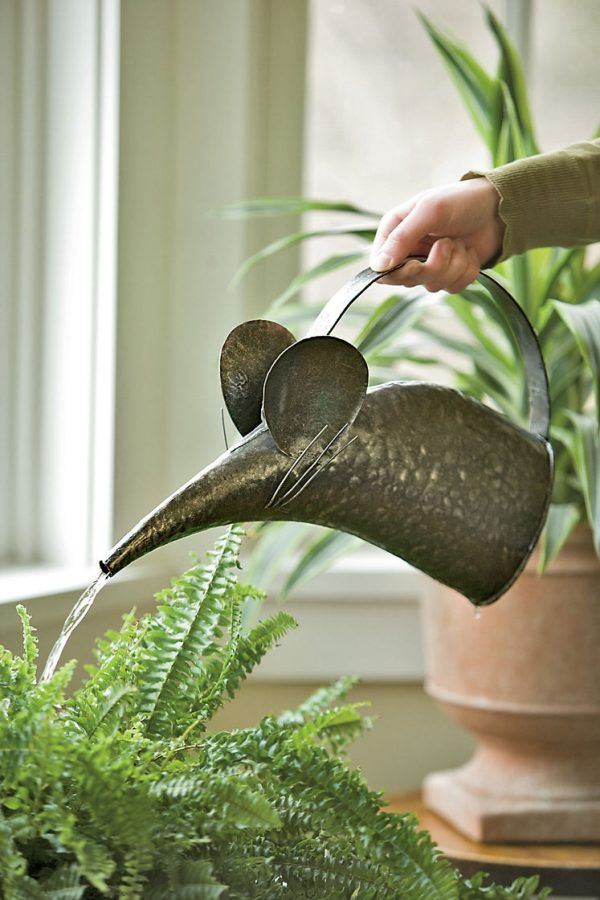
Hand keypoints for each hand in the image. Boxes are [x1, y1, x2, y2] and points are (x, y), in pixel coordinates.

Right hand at [369, 177, 504, 292]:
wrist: (498, 207)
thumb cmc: (460, 201)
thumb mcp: (428, 211)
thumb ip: (402, 238)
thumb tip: (378, 266)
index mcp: (395, 234)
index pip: (381, 268)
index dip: (397, 272)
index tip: (414, 264)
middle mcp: (409, 252)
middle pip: (407, 280)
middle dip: (433, 265)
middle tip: (446, 243)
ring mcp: (429, 265)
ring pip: (432, 285)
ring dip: (454, 264)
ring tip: (460, 242)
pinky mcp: (450, 275)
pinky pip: (453, 288)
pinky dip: (466, 271)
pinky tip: (469, 252)